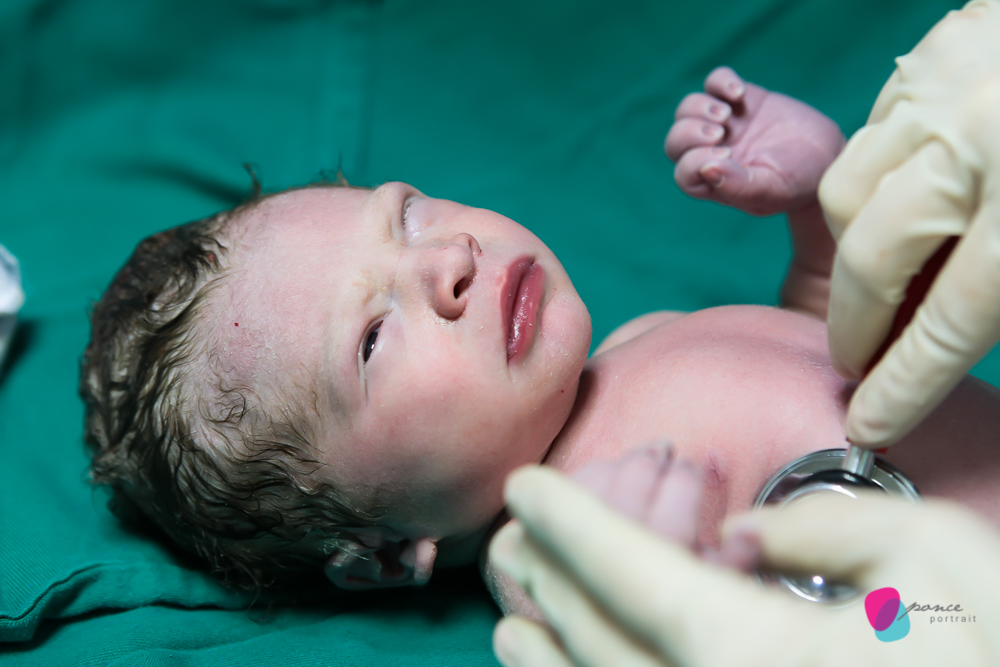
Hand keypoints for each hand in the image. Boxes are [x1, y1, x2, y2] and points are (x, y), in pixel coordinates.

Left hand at [490, 465, 999, 666]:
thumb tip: (743, 538)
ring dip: (549, 659)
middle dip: (546, 584)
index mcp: (753, 651)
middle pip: (599, 639)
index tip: (524, 486)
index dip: (568, 522)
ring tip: (511, 624)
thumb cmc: (997, 655)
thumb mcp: (939, 557)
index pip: (628, 574)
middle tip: (508, 540)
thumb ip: (829, 528)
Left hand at [667, 66, 843, 216]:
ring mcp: (725, 124)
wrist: (828, 157)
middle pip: (676, 140)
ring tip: (726, 115)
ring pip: (689, 109)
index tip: (726, 156)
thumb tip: (706, 169)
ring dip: (699, 108)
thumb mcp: (772, 190)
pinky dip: (719, 81)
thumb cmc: (799, 183)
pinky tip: (739, 93)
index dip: (694, 161)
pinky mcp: (741, 100)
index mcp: (714, 181)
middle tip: (719, 131)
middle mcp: (712, 152)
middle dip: (688, 133)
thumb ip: (739, 186)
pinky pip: (714, 82)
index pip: (684, 172)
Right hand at [819, 0, 999, 447]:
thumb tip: (931, 351)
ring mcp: (948, 82)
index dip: (903, 383)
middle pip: (872, 256)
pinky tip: (914, 196)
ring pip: (849, 190)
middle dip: (855, 323)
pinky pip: (871, 135)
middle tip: (860, 356)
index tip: (869, 423)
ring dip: (857, 246)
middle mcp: (979, 135)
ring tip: (888, 275)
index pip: (950, 320)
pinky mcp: (936, 49)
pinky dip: (880, 178)